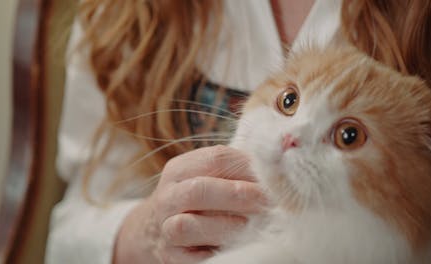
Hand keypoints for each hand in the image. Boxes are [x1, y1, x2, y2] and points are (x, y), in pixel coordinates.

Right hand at [114, 145, 266, 263]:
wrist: (155, 228)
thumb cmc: (196, 198)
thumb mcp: (208, 175)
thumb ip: (234, 167)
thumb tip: (275, 162)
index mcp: (180, 169)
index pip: (215, 159)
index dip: (247, 168)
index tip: (272, 178)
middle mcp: (168, 197)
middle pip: (198, 190)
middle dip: (237, 195)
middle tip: (267, 202)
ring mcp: (164, 227)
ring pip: (186, 226)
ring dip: (223, 226)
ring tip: (249, 226)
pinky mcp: (169, 255)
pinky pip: (188, 258)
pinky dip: (212, 254)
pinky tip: (233, 248)